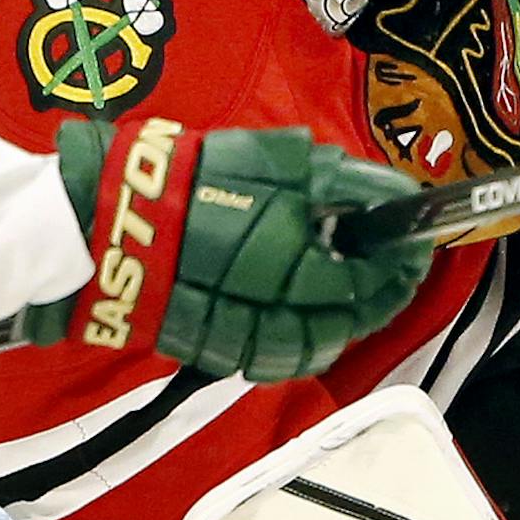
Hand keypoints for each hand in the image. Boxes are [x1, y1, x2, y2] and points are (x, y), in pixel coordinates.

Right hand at [27, 118, 429, 381]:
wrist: (101, 221)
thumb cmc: (193, 178)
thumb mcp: (275, 161)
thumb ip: (342, 182)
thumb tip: (399, 197)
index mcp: (292, 261)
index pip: (369, 275)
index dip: (401, 262)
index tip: (418, 244)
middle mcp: (271, 309)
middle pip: (346, 320)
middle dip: (379, 297)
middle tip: (399, 271)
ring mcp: (237, 334)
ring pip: (310, 348)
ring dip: (344, 326)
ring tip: (361, 297)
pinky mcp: (208, 347)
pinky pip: (269, 358)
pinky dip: (299, 345)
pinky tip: (311, 321)